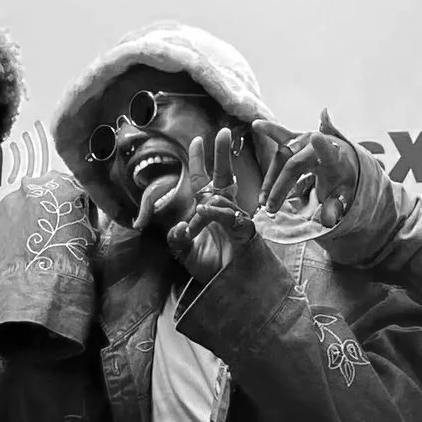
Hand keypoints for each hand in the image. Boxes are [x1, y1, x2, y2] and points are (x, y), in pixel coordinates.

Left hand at [132, 127, 248, 280]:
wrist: (227, 289)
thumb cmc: (209, 268)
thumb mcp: (185, 254)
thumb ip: (177, 241)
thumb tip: (177, 228)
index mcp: (207, 210)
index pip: (202, 180)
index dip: (199, 160)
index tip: (197, 140)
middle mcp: (222, 209)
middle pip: (222, 176)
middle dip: (223, 154)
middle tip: (226, 132)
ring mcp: (235, 219)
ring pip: (224, 198)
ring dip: (211, 202)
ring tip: (200, 212)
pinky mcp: (245, 231)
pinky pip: (231, 217)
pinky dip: (217, 213)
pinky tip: (206, 212)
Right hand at [259, 110, 373, 227]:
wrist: (340, 162)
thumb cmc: (340, 181)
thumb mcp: (342, 197)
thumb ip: (335, 208)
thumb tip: (328, 222)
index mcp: (334, 157)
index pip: (328, 152)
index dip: (322, 146)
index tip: (317, 137)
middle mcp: (318, 144)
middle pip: (294, 164)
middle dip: (280, 187)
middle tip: (270, 208)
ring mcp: (304, 139)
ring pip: (281, 157)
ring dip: (270, 179)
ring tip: (263, 200)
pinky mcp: (294, 137)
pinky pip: (280, 134)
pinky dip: (268, 129)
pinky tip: (256, 125)